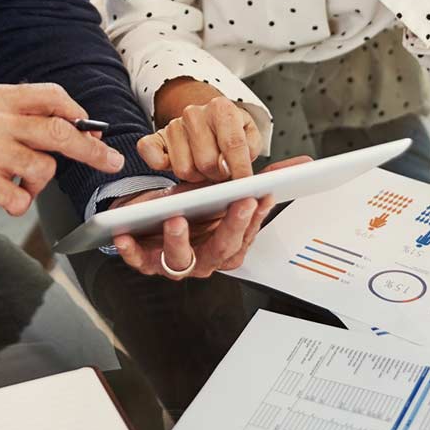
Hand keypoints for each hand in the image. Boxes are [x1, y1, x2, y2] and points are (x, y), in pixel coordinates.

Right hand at [0, 84, 123, 232]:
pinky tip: (2, 197)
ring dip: (38, 183)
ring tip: (17, 183)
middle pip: (60, 130)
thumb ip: (28, 121)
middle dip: (92, 149)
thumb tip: (82, 129)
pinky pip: (23, 197)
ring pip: (44, 167)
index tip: (94, 131)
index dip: (78, 114)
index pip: (51, 96)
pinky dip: (19, 203)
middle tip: (111, 161)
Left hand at [110, 156, 310, 279]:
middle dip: (231, 226)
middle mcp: (204, 260)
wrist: (154, 213)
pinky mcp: (146, 261)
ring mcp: (176, 264)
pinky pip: (139, 261)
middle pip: (222, 250)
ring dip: (179, 241)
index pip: (246, 235)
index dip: (254, 217)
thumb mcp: (225, 189)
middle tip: (237, 203)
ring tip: (176, 219)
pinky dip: (131, 251)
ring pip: (181, 260)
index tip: (260, 196)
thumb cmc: (193, 206)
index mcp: (227, 246)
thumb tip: (304, 164)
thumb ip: (262, 181)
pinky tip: (125, 235)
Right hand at [137, 95, 262, 182]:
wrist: (207, 118)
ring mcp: (172, 125)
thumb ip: (249, 150)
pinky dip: (162, 166)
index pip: (233, 144)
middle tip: (221, 171)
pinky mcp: (155, 138)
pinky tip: (178, 163)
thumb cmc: (229, 130)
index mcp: (221, 108)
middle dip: (217, 174)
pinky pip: (152, 158)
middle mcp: (194, 113)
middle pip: (207, 162)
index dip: (239, 169)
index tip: (243, 184)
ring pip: (184, 169)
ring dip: (196, 176)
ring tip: (203, 167)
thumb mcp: (250, 135)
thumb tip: (234, 169)